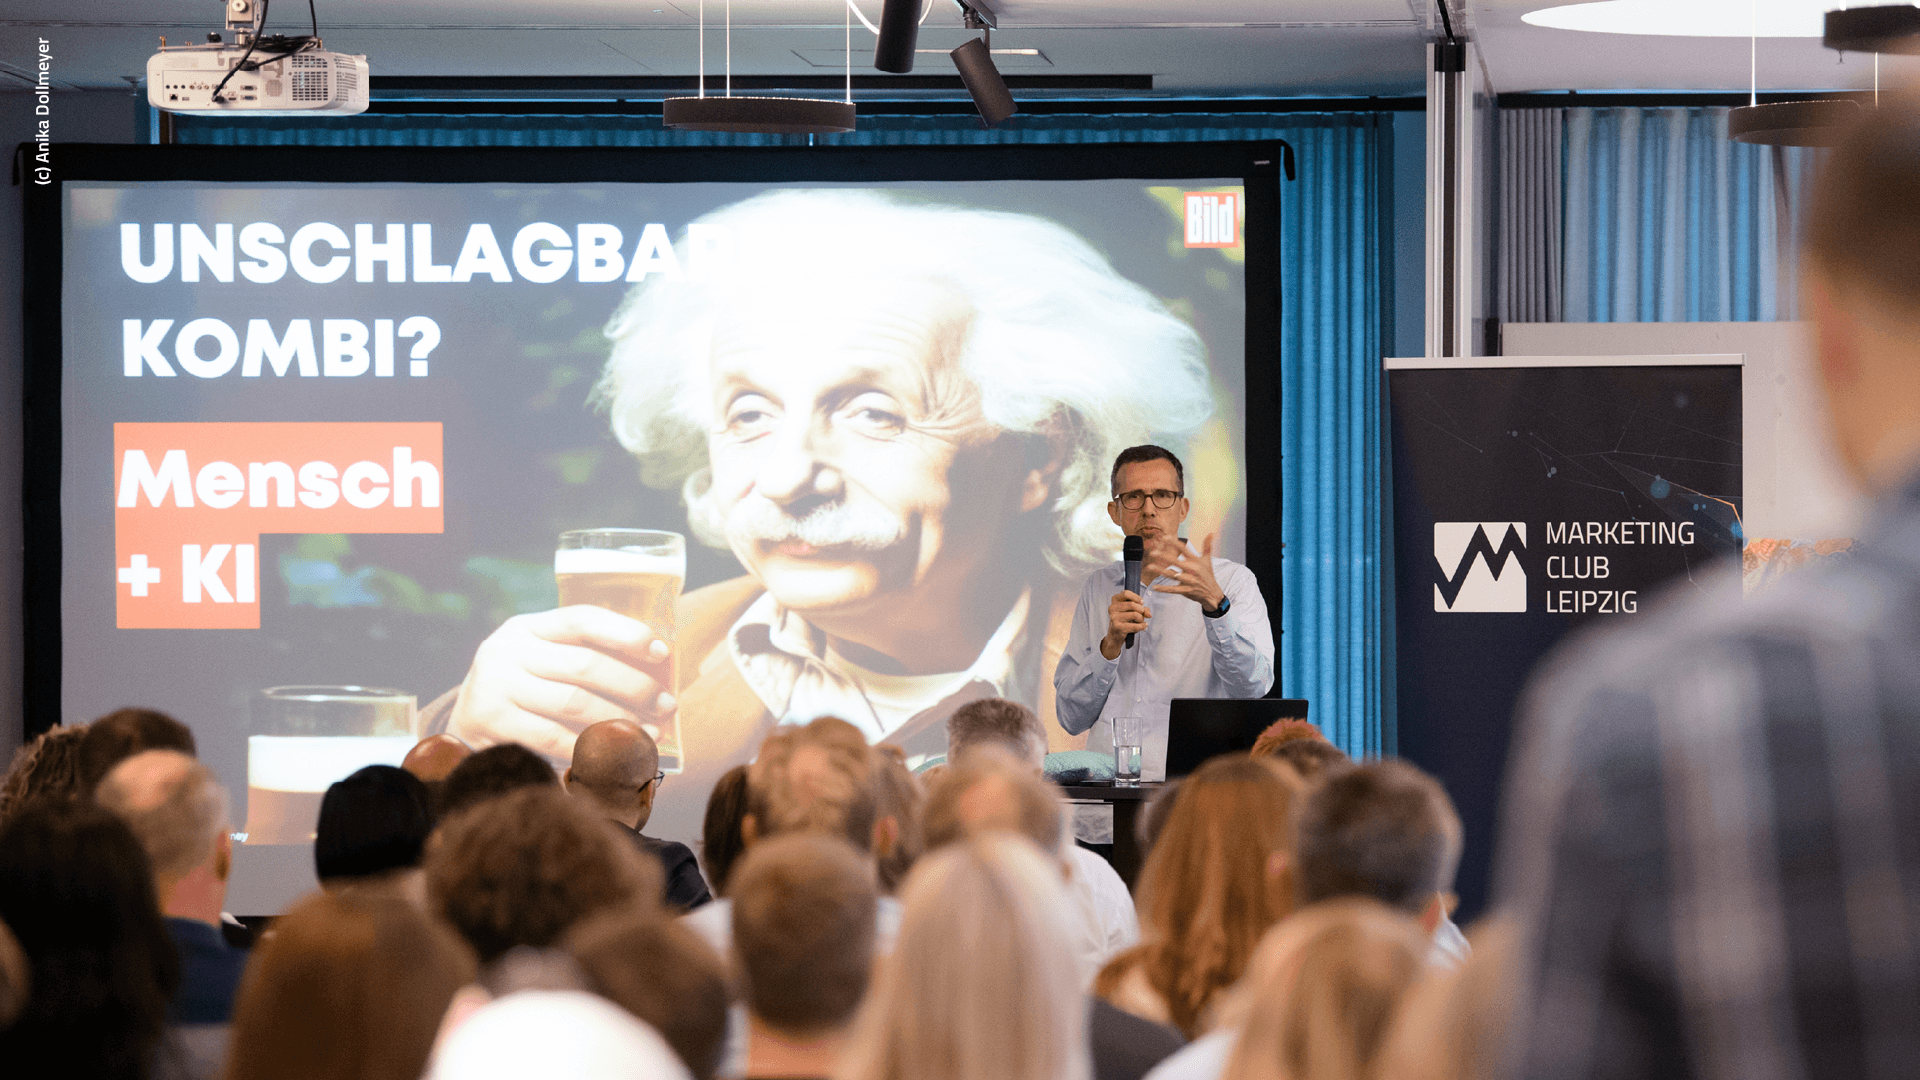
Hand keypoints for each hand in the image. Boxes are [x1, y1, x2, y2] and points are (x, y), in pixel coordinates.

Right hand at [445, 606, 676, 760]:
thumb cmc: (524, 690)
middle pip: (584, 665)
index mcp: (527, 627)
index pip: (582, 619)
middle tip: (667, 705)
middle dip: (634, 686)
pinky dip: (589, 747)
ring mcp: (495, 686)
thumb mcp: (544, 661)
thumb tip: (658, 670)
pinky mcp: (491, 723)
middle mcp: (507, 650)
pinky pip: (553, 738)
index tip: (662, 652)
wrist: (464, 725)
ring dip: (619, 720)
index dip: (625, 633)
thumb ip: (586, 658)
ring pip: (573, 704)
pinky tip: (615, 755)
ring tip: (650, 733)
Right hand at [1101, 590, 1149, 659]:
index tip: (1142, 603)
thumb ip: (1142, 609)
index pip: (1126, 593)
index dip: (1136, 598)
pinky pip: (1135, 626)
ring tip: (1141, 621)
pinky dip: (1142, 626)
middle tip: (1143, 614)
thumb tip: (1149, 614)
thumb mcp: (1133, 611)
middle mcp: (1112, 607)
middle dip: (1141, 610)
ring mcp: (1114, 617)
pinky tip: (1144, 626)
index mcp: (1115, 600)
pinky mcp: (1117, 627)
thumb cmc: (1125, 619)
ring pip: (1135, 615)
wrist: (1115, 634)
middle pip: (1132, 604)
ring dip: (1141, 619)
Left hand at [1149, 532, 1225, 610]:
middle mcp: (1192, 570)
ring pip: (1173, 575)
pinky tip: (1155, 587)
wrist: (1212, 593)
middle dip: (1165, 557)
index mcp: (1195, 561)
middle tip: (1153, 552)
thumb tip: (1211, 533)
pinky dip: (1164, 589)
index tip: (1165, 537)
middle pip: (1176, 562)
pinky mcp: (1186, 590)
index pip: (1184, 549)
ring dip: (1161, 571)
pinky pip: (1173, 589)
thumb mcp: (1207, 560)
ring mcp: (1189, 581)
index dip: (1174, 543)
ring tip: (1150, 567)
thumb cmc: (1208, 575)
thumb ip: (1207, 546)